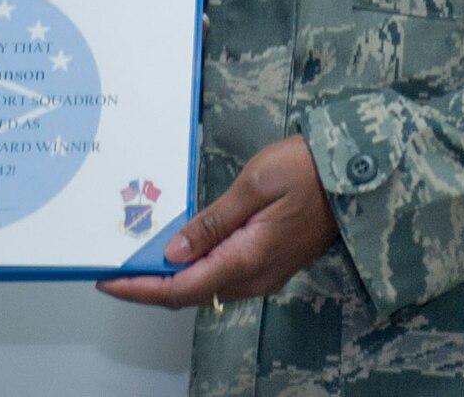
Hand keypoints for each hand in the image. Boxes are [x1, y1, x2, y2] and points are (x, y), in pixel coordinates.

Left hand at [98, 136, 335, 308]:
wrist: (355, 173)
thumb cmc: (306, 170)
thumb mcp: (254, 185)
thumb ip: (212, 222)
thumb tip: (174, 254)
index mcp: (247, 260)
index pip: (181, 288)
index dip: (141, 288)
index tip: (107, 280)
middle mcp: (254, 277)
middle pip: (190, 293)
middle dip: (149, 285)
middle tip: (112, 266)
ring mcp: (264, 272)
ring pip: (206, 285)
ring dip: (170, 277)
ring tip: (136, 256)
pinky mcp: (269, 261)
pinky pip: (222, 272)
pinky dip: (193, 266)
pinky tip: (177, 248)